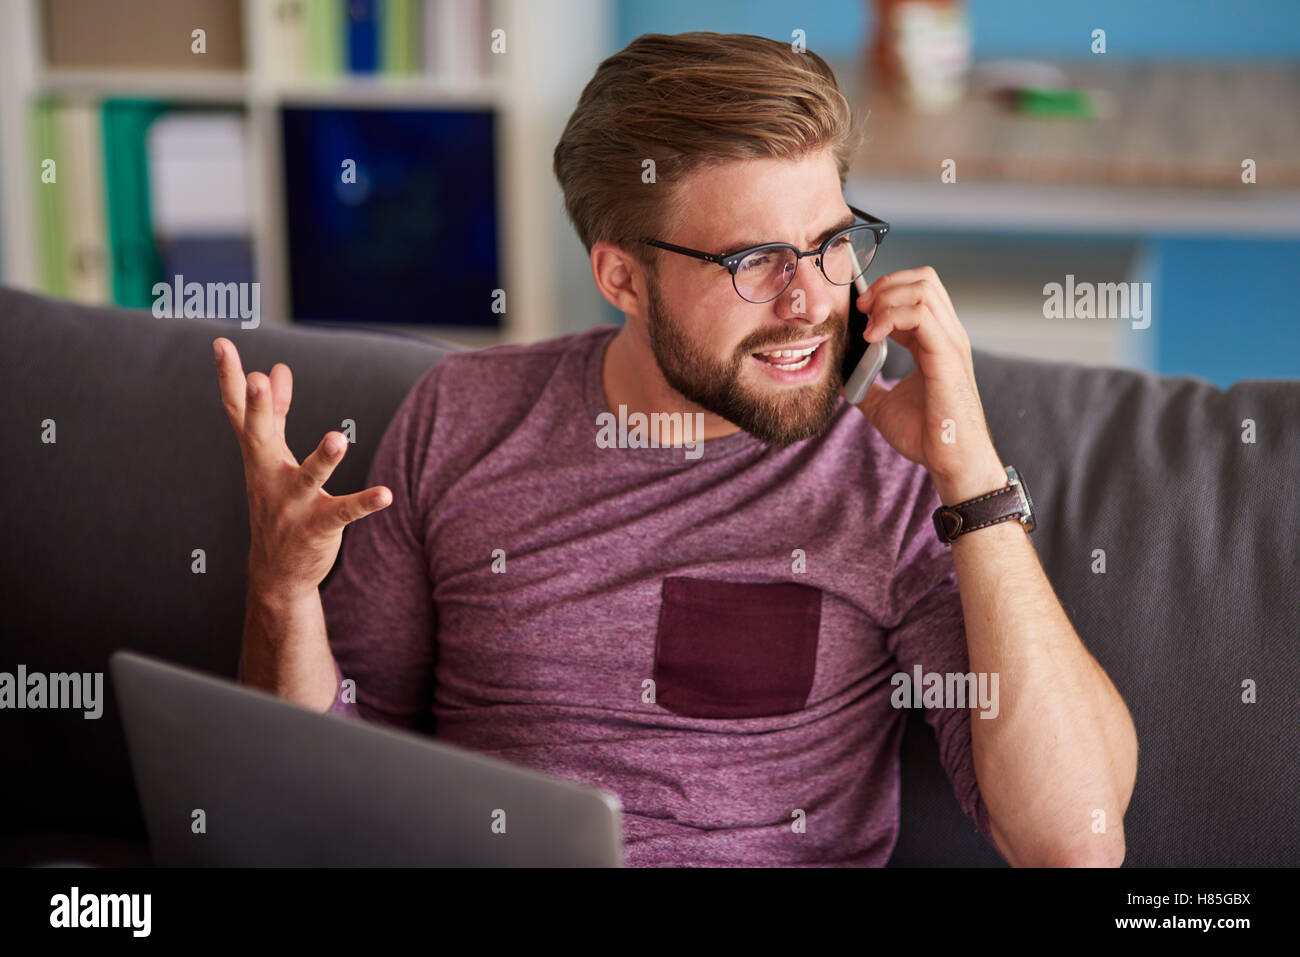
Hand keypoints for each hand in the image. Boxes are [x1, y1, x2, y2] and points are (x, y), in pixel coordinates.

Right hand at [213, 337, 391, 601]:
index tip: (221, 342)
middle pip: (259, 439)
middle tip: (254, 381)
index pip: (239, 412)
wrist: (277, 572)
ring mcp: (293, 504)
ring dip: (322, 459)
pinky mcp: (318, 527)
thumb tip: (274, 368)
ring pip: (306, 478)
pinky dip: (365, 502)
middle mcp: (270, 477)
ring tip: (339, 438)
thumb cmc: (277, 504)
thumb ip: (276, 413)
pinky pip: (344, 512)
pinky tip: (387, 494)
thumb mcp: (272, 457)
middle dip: (257, 411)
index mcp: (260, 455)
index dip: (229, 378)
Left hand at [848, 267, 1004, 502]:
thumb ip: (866, 387)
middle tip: (862, 311)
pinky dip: (892, 316)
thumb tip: (842, 378)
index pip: (916, 291)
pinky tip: (874, 337)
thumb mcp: (883, 406)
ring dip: (887, 298)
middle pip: (923, 279)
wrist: (949, 461)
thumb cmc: (926, 436)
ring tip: (868, 326)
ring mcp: (950, 342)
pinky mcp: (947, 355)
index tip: (859, 311)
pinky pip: (922, 314)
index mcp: (934, 341)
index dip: (885, 291)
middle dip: (886, 285)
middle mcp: (946, 335)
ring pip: (923, 288)